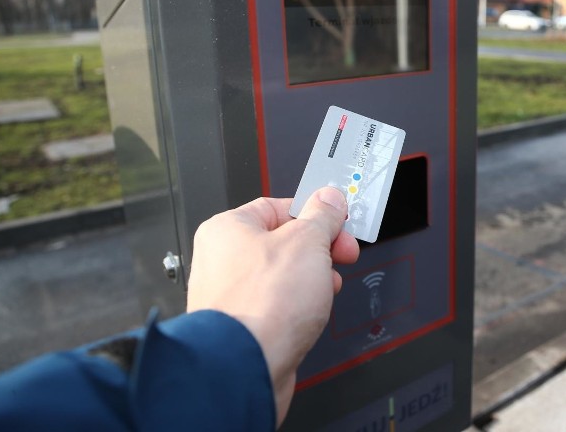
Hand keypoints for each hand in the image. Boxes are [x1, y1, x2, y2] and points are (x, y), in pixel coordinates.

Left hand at [186, 187, 359, 425]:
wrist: (246, 366)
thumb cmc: (262, 305)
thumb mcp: (308, 242)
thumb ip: (322, 215)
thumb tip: (330, 199)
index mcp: (229, 228)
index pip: (279, 206)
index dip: (316, 213)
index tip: (339, 222)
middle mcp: (224, 259)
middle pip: (285, 241)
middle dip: (320, 250)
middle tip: (342, 254)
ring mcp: (232, 295)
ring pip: (284, 275)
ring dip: (313, 279)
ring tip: (327, 288)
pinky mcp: (244, 325)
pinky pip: (279, 304)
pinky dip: (300, 305)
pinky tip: (312, 312)